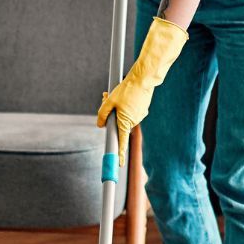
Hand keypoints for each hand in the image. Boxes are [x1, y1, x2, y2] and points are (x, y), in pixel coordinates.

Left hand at [96, 16, 187, 161]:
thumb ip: (103, 114)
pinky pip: (130, 110)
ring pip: (124, 116)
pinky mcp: (142, 109)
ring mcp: (139, 116)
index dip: (119, 154)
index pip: (121, 142)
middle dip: (111, 115)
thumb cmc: (127, 90)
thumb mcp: (110, 101)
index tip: (119, 164)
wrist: (144, 78)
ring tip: (115, 93)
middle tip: (105, 98)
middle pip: (119, 124)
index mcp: (125, 122)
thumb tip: (100, 124)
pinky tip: (125, 94)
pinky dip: (125, 105)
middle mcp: (134, 121)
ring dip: (117, 108)